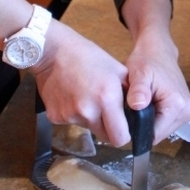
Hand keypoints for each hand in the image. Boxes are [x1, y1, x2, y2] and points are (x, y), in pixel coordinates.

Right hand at [31, 20, 131, 146]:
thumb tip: (138, 112)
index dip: (124, 134)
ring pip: (89, 129)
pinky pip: (72, 123)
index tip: (123, 127)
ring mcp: (70, 116)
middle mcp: (88, 111)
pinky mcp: (56, 117)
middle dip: (108, 128)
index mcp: (107, 98)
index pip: (120, 138)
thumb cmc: (86, 56)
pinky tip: (72, 97)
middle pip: (105, 137)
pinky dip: (74, 115)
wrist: (51, 52)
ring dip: (91, 119)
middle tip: (105, 111)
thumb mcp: (117, 70)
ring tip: (85, 97)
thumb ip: (129, 94)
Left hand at [124, 34, 189, 143]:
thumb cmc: (147, 60)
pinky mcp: (186, 112)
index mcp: (177, 105)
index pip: (154, 135)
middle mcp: (188, 112)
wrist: (159, 51)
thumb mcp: (139, 73)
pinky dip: (156, 118)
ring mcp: (188, 113)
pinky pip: (166, 124)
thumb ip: (138, 90)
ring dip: (150, 122)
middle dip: (144, 126)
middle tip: (133, 110)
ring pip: (162, 130)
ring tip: (141, 106)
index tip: (127, 120)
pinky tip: (148, 107)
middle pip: (159, 134)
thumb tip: (137, 105)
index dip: (138, 131)